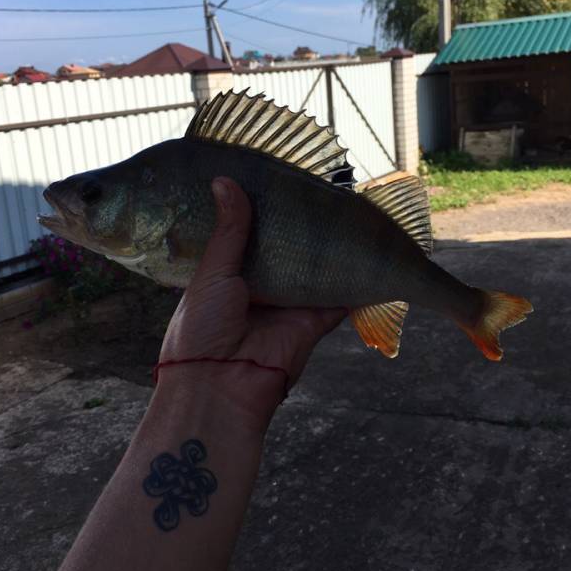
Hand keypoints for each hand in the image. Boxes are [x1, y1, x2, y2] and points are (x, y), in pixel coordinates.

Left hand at [158, 177, 345, 429]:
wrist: (219, 389)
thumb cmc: (202, 331)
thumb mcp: (211, 274)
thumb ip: (229, 231)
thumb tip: (225, 182)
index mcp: (229, 272)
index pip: (251, 234)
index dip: (265, 211)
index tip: (279, 180)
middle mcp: (262, 283)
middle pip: (290, 247)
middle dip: (303, 225)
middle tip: (321, 189)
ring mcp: (290, 301)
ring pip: (317, 267)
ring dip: (332, 246)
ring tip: (348, 209)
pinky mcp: (315, 319)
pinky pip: (341, 294)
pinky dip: (354, 277)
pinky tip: (368, 248)